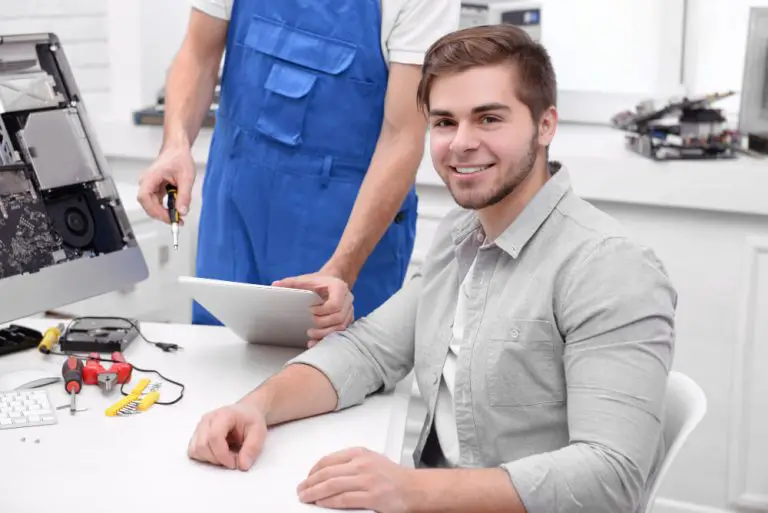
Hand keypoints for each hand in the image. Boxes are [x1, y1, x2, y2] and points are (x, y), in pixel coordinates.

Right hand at [137, 145, 195, 222]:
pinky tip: (176, 209)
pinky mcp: (156, 189)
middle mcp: (147, 182)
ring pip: (152, 205)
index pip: (145, 198)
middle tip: (176, 220)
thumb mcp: (186, 178)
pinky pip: (158, 202)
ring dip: (164, 212)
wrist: (178, 149)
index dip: (155, 210)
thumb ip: (184, 196)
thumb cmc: (179, 157)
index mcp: (150, 177)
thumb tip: (182, 211)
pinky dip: (166, 208)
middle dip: (161, 215)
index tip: (168, 217)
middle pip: (147, 204)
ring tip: (178, 217)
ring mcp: (150, 186)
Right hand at [187, 403, 266, 470]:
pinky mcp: (197, 435)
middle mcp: (208, 419)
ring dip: (210, 459)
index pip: (214, 437)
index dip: (222, 455)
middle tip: (233, 459)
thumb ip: (252, 448)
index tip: (234, 463)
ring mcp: (200, 427)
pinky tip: (218, 453)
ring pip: (195, 450)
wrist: (246, 413)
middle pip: (202, 445)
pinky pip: (193, 451)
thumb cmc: (250, 420)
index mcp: (223, 415)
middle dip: (217, 459)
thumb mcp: (259, 432)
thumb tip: (242, 465)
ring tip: (226, 455)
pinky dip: (204, 457)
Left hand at [272, 272, 353, 347]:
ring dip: (326, 333)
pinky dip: (329, 337)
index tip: (310, 311)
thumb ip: (291, 283)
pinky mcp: (347, 318)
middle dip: (323, 325)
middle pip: (339, 317)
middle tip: (309, 328)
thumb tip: (274, 285)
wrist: (331, 281)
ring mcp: (349, 309)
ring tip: (311, 335)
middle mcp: (348, 299)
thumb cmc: (317, 281)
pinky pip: (342, 330)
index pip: (335, 304)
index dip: (323, 311)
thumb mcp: (305, 280)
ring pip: (342, 326)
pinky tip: (317, 342)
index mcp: (339, 287)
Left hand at [297, 447, 417, 511]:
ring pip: (331, 485)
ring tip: (305, 498)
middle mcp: (361, 465)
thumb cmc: (392, 476)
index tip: (307, 478)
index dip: (313, 470)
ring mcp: (366, 481)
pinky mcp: (371, 497)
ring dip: (314, 493)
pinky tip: (321, 503)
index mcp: (359, 453)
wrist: (413, 488)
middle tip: (300, 490)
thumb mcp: (370, 460)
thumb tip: (326, 472)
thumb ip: (350, 463)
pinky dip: (329, 502)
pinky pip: (343, 499)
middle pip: (326, 473)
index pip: (328, 460)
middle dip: (309, 483)